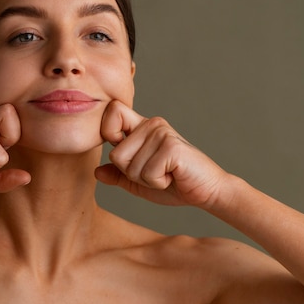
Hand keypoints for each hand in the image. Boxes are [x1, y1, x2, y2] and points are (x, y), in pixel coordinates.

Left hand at [95, 100, 229, 208]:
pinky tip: (174, 176)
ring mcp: (161, 133)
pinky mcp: (171, 146)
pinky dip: (158, 183)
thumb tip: (96, 171)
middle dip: (132, 173)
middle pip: (116, 154)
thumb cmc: (174, 184)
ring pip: (130, 167)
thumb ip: (118, 175)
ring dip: (147, 180)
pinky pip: (147, 173)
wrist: (207, 192)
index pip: (112, 112)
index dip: (108, 133)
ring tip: (167, 173)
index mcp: (141, 127)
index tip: (126, 151)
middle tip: (155, 171)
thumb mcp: (139, 182)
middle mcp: (151, 124)